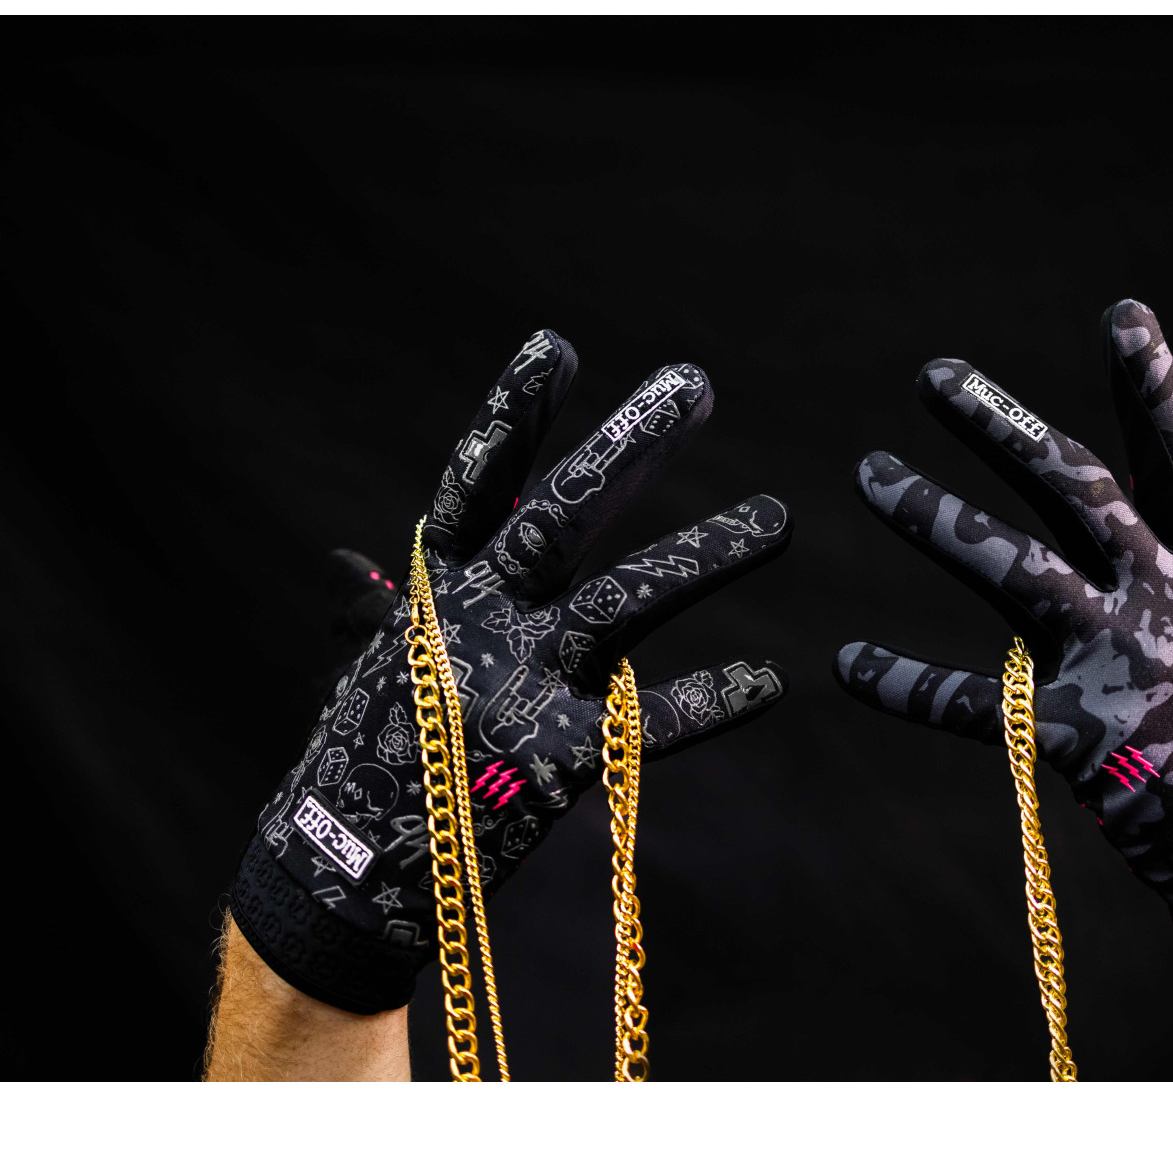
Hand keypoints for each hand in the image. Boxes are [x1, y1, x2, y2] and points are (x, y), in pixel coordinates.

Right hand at [231, 331, 791, 1012]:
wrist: (339, 881)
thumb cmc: (369, 757)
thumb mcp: (386, 661)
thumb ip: (403, 601)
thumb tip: (372, 556)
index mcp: (436, 593)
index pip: (477, 485)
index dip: (514, 415)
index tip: (558, 346)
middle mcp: (478, 625)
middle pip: (562, 517)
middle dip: (631, 447)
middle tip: (695, 385)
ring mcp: (520, 690)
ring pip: (624, 603)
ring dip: (705, 554)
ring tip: (780, 518)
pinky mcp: (556, 763)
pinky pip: (651, 725)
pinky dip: (711, 701)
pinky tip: (769, 680)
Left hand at [834, 300, 1172, 982]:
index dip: (1153, 386)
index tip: (1121, 312)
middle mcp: (1155, 599)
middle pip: (1075, 490)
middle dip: (1004, 427)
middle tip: (932, 375)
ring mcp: (1114, 664)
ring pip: (1012, 571)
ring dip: (935, 518)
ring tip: (868, 473)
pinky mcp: (1073, 736)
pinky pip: (969, 705)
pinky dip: (904, 683)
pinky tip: (844, 662)